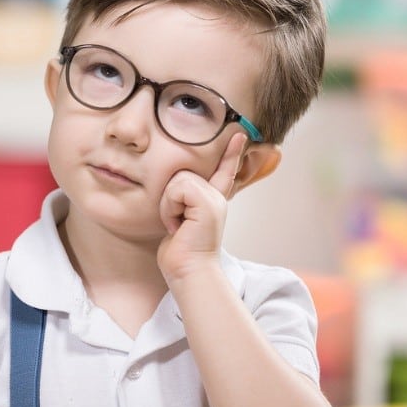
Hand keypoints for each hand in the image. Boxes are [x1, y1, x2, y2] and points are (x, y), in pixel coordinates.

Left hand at [157, 132, 246, 286]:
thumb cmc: (179, 253)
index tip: (238, 134)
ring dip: (167, 205)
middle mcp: (216, 197)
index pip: (222, 172)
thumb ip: (182, 203)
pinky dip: (169, 207)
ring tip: (177, 225)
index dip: (230, 154)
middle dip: (168, 198)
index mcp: (211, 201)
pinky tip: (177, 225)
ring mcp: (214, 199)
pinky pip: (176, 189)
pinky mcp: (207, 203)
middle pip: (181, 173)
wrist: (188, 272)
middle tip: (175, 223)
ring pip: (177, 180)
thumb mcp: (179, 222)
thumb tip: (175, 190)